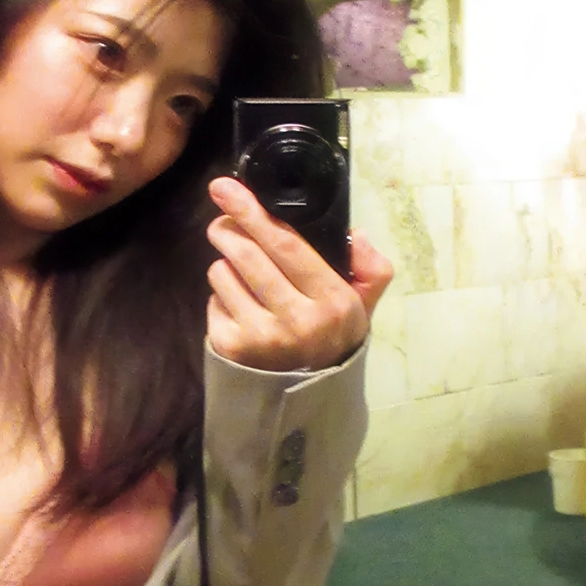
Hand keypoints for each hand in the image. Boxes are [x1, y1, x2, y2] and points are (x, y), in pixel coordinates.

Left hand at [205, 176, 393, 371]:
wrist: (307, 398)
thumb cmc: (332, 337)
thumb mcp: (363, 305)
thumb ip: (371, 268)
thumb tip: (358, 235)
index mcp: (332, 301)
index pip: (286, 244)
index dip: (252, 211)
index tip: (226, 188)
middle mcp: (296, 320)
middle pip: (247, 254)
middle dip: (227, 227)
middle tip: (221, 219)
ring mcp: (260, 337)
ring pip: (223, 274)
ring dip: (225, 263)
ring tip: (241, 272)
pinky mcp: (231, 348)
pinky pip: (214, 301)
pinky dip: (221, 295)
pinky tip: (239, 306)